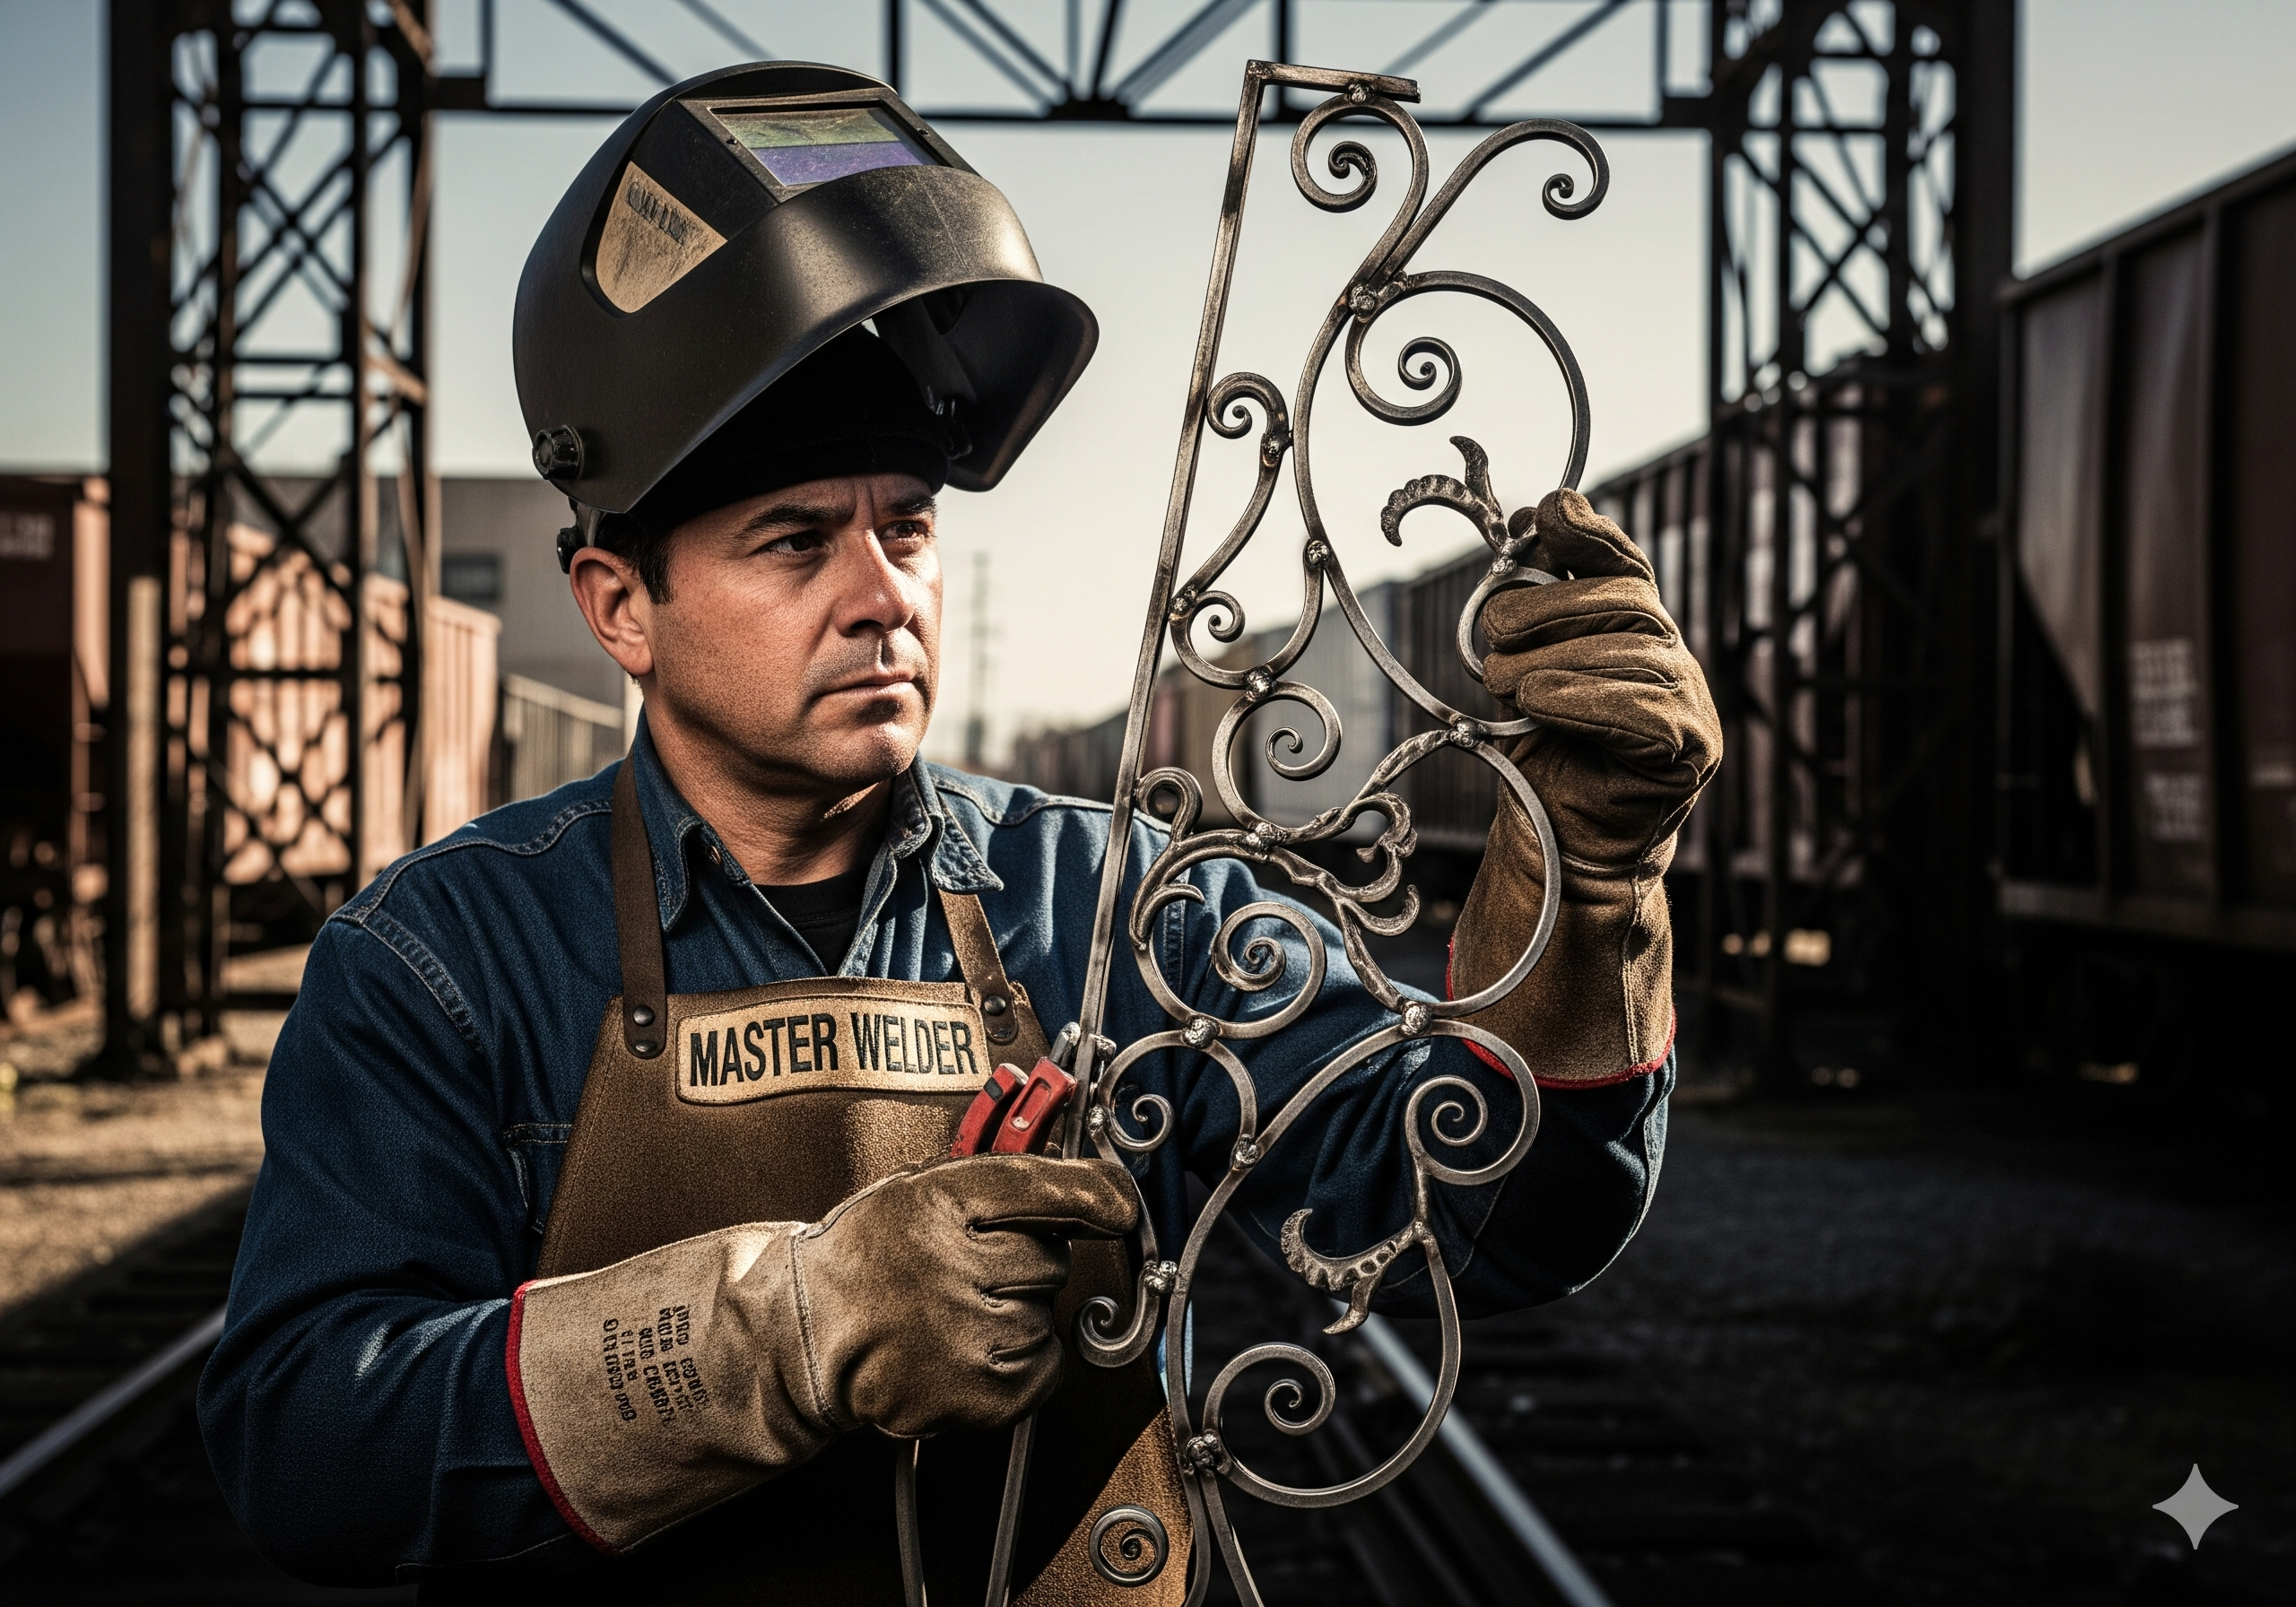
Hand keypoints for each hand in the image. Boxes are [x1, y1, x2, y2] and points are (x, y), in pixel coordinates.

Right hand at [507, 1153, 1136, 1551]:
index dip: (1096, 1194)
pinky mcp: (978, 1395)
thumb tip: (1087, 1161)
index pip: (1046, 1187)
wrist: (806, 1335)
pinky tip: (969, 1349)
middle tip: (971, 1269)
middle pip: (1050, 1258)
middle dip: (1024, 1261)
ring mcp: (968, 1336)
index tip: (1120, 1204)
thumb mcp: (917, 1188)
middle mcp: (955, 1265)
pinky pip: (1043, 1366)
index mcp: (940, 1200)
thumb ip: (997, 1173)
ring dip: (1016, 1312)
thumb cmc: (868, 1256)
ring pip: (1044, 1313)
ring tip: (957, 1312)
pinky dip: (1020, 1362)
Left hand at [1481, 488, 1718, 864]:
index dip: (1589, 534)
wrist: (1558, 837)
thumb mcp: (1523, 666)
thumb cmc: (1543, 750)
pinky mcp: (1693, 751)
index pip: (1622, 565)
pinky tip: (1540, 703)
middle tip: (1492, 632)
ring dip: (1555, 663)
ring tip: (1502, 681)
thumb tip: (1529, 520)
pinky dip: (1584, 701)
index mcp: (1634, 629)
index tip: (1545, 512)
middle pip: (1628, 601)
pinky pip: (1644, 713)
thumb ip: (1529, 607)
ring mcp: (1692, 703)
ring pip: (1633, 656)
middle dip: (1552, 606)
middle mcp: (1671, 657)